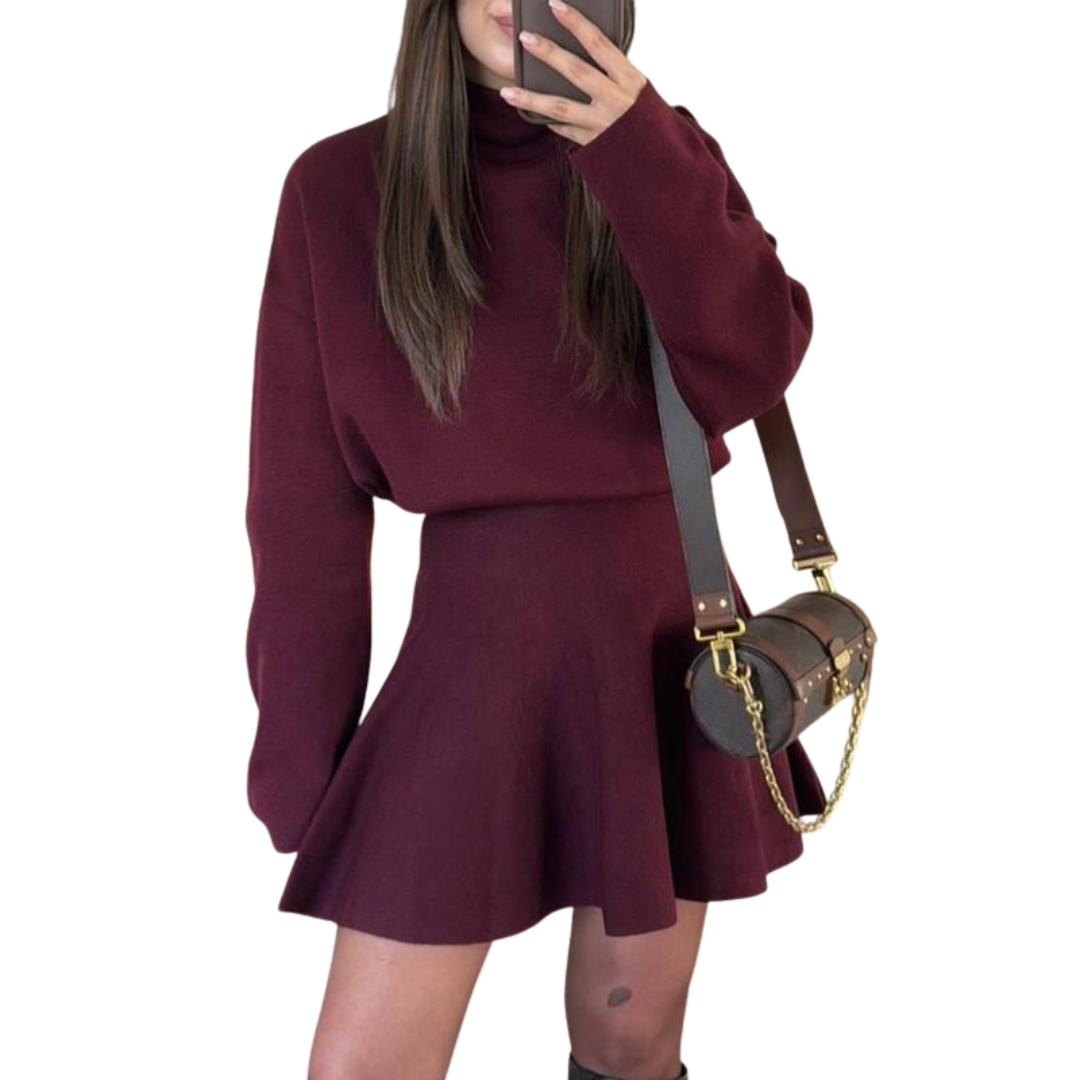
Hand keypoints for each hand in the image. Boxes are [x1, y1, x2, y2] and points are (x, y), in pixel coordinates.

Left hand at [499, 0, 647, 146]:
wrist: (662, 161)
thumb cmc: (648, 119)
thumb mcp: (638, 89)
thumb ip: (613, 73)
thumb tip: (583, 51)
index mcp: (631, 79)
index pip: (599, 43)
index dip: (576, 23)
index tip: (554, 5)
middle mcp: (617, 101)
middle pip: (575, 71)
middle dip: (548, 52)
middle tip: (524, 38)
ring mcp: (604, 126)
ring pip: (561, 109)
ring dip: (531, 99)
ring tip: (506, 91)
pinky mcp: (594, 146)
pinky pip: (566, 131)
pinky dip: (550, 122)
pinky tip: (531, 113)